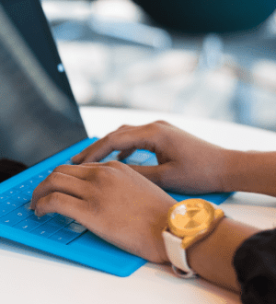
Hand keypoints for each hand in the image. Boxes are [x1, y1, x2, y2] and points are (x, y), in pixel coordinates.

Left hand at [31, 161, 175, 262]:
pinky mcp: (90, 211)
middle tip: (40, 195)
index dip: (63, 178)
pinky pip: (54, 201)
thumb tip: (100, 194)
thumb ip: (117, 184)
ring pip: (53, 182)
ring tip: (36, 204)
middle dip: (46, 183)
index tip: (57, 187)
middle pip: (60, 171)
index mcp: (113, 167)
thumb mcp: (138, 187)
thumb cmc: (160, 214)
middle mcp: (101, 174)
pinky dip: (42, 204)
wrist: (173, 228)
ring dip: (39, 192)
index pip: (78, 167)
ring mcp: (94, 191)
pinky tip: (40, 212)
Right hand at [72, 121, 230, 194]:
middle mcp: (154, 126)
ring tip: (91, 160)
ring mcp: (159, 129)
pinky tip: (118, 160)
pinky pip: (136, 138)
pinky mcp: (163, 135)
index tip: (78, 164)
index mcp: (153, 133)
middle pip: (116, 134)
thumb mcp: (166, 177)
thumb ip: (137, 173)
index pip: (114, 140)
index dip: (93, 152)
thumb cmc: (201, 172)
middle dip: (95, 148)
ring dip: (108, 147)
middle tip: (76, 161)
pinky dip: (123, 148)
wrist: (227, 166)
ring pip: (125, 135)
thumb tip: (112, 173)